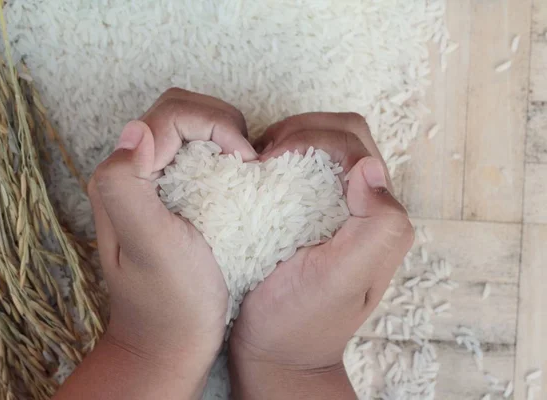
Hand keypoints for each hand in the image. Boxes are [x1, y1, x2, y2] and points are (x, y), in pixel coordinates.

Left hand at [55, 88, 256, 399]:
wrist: (170, 342)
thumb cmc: (169, 301)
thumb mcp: (149, 246)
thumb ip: (128, 186)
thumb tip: (137, 130)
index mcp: (122, 176)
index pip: (171, 115)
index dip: (215, 124)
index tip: (245, 160)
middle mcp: (132, 171)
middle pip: (179, 111)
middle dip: (221, 122)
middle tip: (246, 159)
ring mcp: (153, 181)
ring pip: (191, 126)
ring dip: (225, 133)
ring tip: (245, 166)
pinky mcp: (173, 193)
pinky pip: (198, 151)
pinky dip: (224, 149)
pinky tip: (239, 174)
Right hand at [229, 113, 413, 398]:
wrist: (277, 354)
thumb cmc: (304, 320)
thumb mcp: (344, 278)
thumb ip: (376, 225)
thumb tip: (367, 167)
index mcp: (377, 214)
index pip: (352, 142)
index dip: (310, 136)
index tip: (269, 159)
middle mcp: (361, 206)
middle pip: (340, 134)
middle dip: (299, 129)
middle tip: (262, 152)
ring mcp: (333, 208)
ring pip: (320, 146)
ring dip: (287, 139)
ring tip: (256, 160)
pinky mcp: (306, 215)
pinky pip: (299, 169)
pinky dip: (277, 158)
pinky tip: (256, 174)